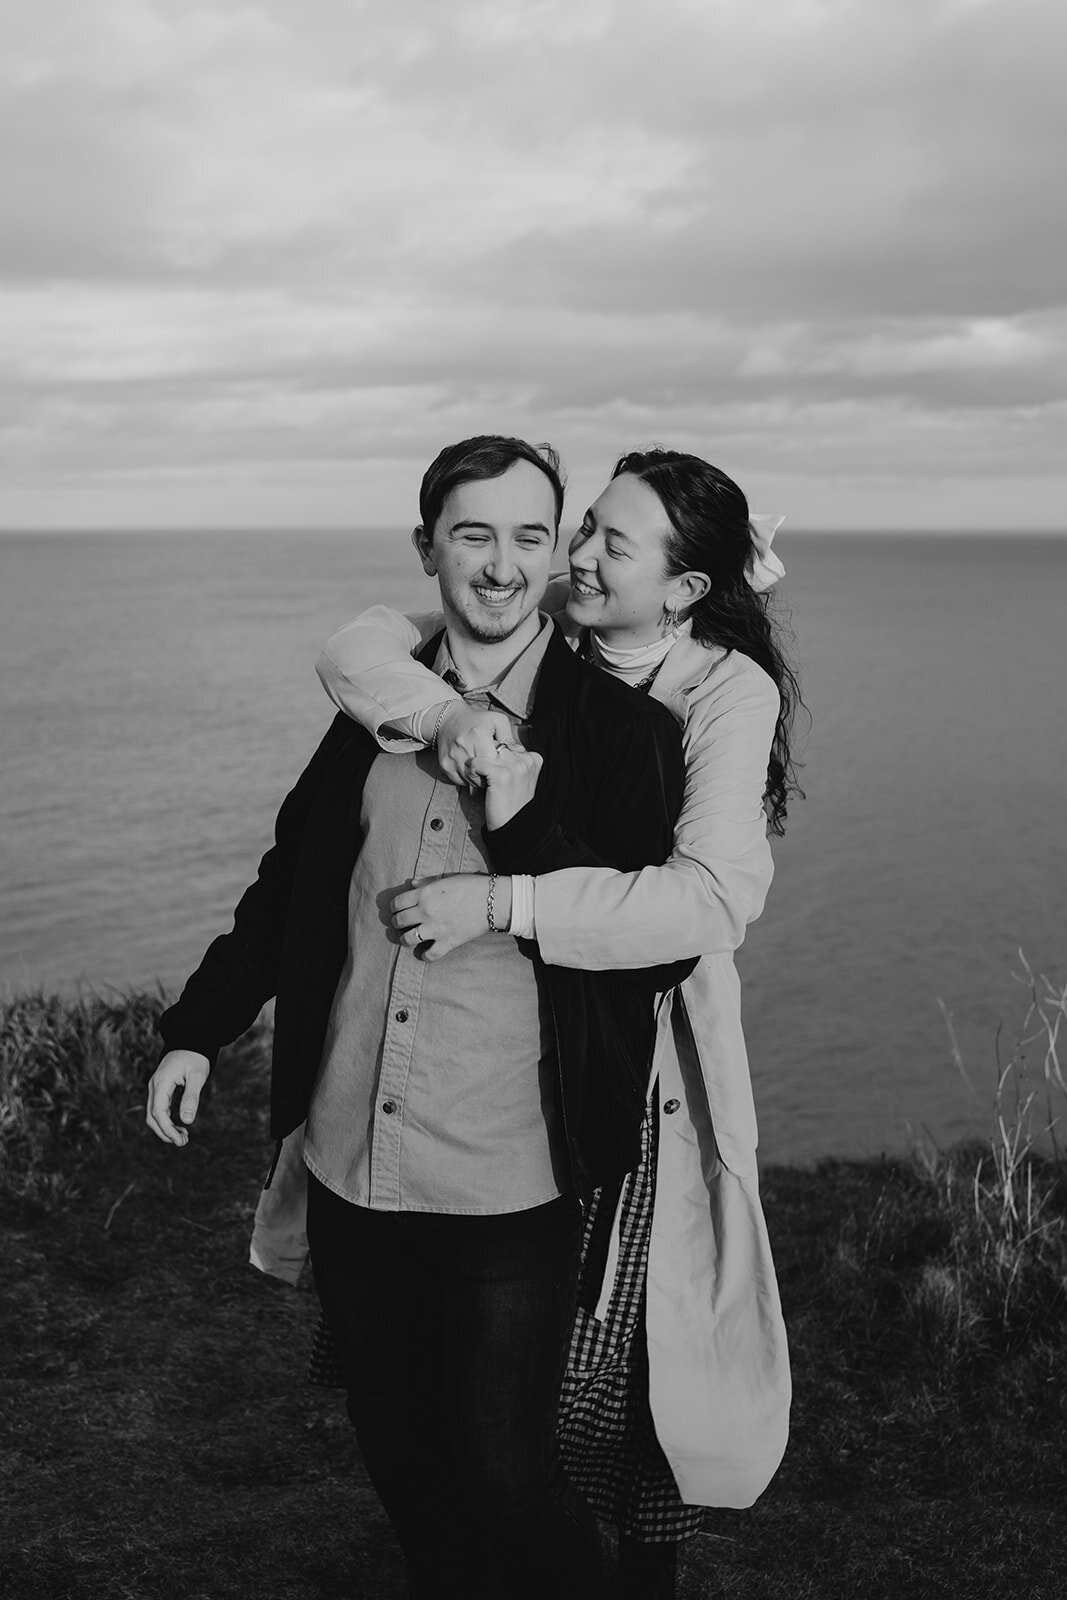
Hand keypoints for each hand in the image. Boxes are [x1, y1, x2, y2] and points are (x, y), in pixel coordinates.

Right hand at [146, 1049, 210, 1145]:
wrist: (190, 1040)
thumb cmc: (195, 1057)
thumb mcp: (197, 1076)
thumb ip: (191, 1097)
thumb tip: (187, 1121)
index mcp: (161, 1083)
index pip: (158, 1113)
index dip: (168, 1130)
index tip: (181, 1141)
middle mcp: (154, 1086)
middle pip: (152, 1117)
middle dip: (165, 1133)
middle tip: (183, 1142)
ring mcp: (155, 1088)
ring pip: (153, 1115)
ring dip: (165, 1128)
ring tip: (183, 1137)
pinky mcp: (160, 1089)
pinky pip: (158, 1109)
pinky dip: (166, 1120)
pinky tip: (180, 1126)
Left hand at [390, 874, 512, 960]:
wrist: (493, 901)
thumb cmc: (471, 885)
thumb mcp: (447, 878)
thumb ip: (427, 881)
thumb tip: (411, 884)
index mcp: (425, 894)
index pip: (397, 903)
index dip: (393, 907)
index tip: (396, 909)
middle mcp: (426, 912)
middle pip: (399, 921)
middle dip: (396, 923)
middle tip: (400, 923)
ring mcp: (436, 929)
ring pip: (408, 939)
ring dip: (405, 939)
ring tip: (409, 938)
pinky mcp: (448, 942)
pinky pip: (429, 955)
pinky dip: (425, 956)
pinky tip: (426, 952)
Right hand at [435, 704, 512, 787]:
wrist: (448, 720)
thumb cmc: (478, 720)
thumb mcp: (497, 721)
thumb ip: (509, 737)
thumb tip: (519, 753)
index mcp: (478, 735)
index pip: (494, 762)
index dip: (500, 767)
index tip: (503, 766)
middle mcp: (463, 747)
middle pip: (483, 774)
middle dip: (491, 775)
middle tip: (495, 771)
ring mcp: (452, 758)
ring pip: (471, 781)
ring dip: (480, 780)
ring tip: (485, 770)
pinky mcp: (444, 766)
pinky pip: (460, 782)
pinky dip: (468, 780)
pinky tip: (473, 771)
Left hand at [469, 744, 543, 830]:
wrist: (513, 826)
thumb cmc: (513, 802)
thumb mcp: (520, 778)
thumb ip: (514, 760)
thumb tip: (498, 745)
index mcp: (534, 759)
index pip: (508, 744)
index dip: (498, 758)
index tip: (499, 775)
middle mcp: (527, 760)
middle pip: (497, 746)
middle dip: (488, 759)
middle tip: (486, 777)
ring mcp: (515, 767)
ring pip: (486, 752)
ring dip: (479, 765)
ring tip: (482, 780)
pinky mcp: (501, 775)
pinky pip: (477, 762)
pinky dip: (472, 772)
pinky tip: (478, 783)